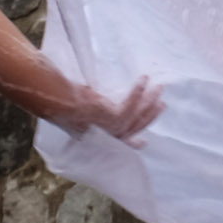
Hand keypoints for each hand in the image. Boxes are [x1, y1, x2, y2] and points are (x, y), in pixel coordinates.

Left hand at [46, 76, 164, 141]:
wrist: (60, 103)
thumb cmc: (66, 104)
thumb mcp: (82, 112)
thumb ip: (93, 111)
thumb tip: (92, 97)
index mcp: (102, 138)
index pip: (122, 143)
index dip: (134, 143)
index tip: (144, 143)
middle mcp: (109, 137)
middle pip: (137, 127)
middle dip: (151, 115)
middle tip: (163, 103)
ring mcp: (112, 129)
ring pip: (139, 116)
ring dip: (151, 100)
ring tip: (159, 87)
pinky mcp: (114, 118)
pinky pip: (132, 104)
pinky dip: (139, 91)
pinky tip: (143, 79)